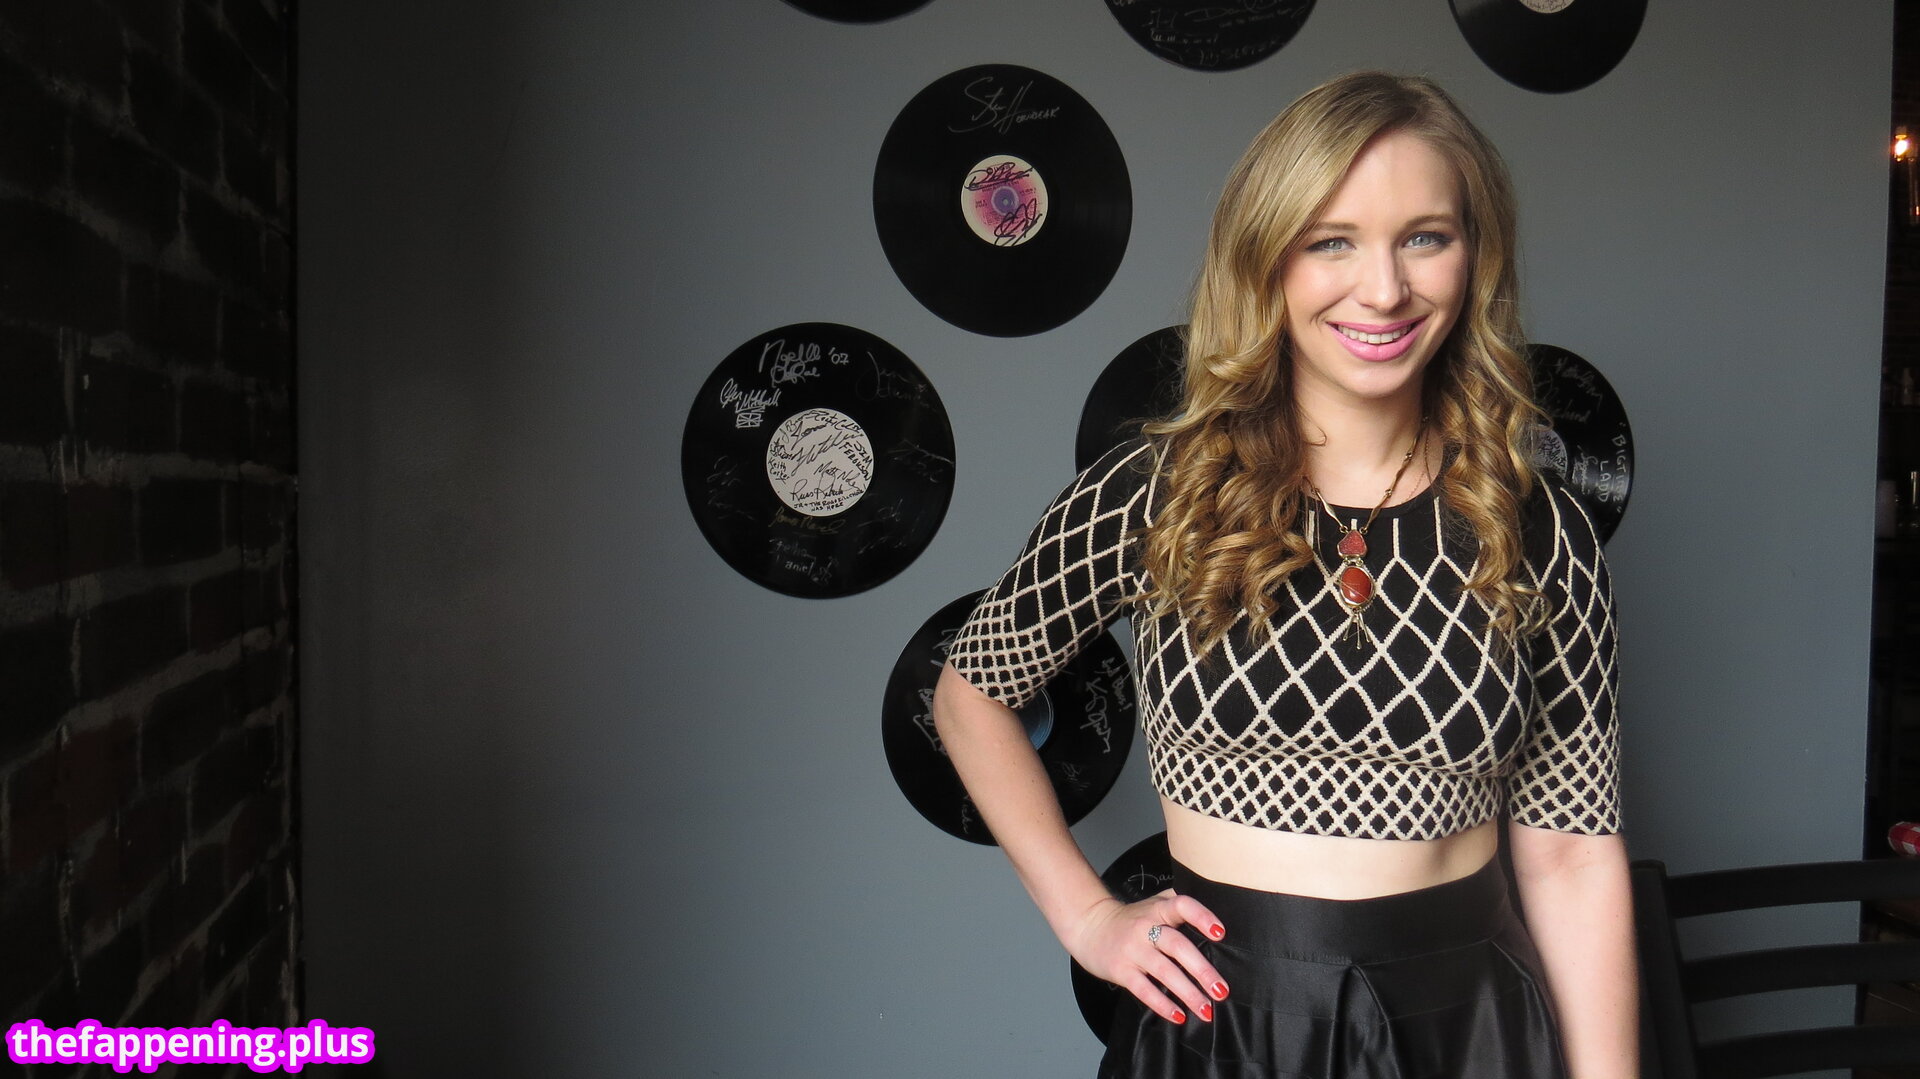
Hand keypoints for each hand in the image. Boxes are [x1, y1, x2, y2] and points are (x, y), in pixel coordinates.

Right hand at [1064, 890, 1229, 1024]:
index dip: (1202, 917)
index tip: (1220, 933)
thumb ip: (1180, 905)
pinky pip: (1144, 989)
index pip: (1182, 906)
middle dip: (1202, 970)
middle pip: (1177, 946)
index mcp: (1158, 909)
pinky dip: (1162, 1004)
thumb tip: (1219, 912)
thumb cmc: (1132, 919)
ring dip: (1188, 992)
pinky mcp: (1121, 970)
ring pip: (1164, 971)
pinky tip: (1179, 1016)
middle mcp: (1146, 928)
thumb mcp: (1154, 904)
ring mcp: (1133, 950)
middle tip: (1221, 990)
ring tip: (1206, 1009)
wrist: (1090, 926)